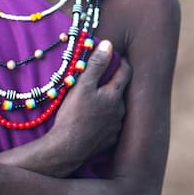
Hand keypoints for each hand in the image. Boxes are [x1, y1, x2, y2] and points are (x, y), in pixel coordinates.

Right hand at [51, 40, 131, 160]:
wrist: (67, 149)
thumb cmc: (73, 116)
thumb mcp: (82, 86)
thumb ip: (96, 64)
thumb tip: (108, 45)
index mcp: (115, 95)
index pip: (126, 72)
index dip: (122, 62)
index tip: (116, 57)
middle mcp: (120, 111)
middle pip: (121, 91)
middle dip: (114, 83)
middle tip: (103, 78)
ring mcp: (116, 127)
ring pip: (116, 109)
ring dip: (110, 103)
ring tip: (96, 100)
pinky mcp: (110, 141)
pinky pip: (111, 125)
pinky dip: (105, 120)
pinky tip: (94, 120)